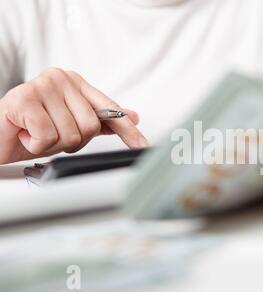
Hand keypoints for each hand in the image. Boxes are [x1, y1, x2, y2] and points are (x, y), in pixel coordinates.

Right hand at [0, 68, 148, 163]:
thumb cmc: (33, 127)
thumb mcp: (71, 125)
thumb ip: (100, 120)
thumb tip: (131, 116)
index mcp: (75, 82)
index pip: (109, 109)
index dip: (127, 130)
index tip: (142, 144)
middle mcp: (60, 78)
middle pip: (90, 126)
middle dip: (72, 140)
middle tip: (52, 133)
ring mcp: (42, 86)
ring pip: (71, 134)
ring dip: (52, 144)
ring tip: (37, 132)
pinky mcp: (23, 99)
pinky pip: (47, 137)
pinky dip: (35, 144)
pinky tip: (26, 134)